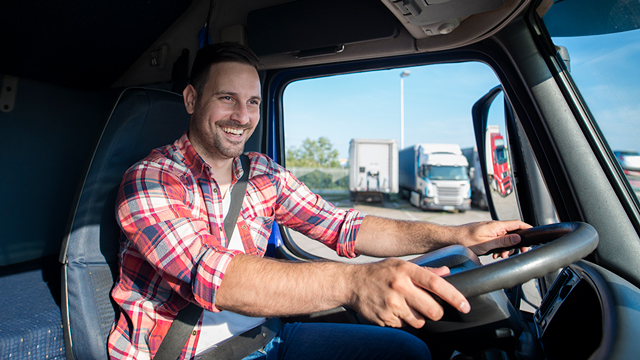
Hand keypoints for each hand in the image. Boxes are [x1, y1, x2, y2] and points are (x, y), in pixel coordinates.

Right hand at [348, 258, 469, 328]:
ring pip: (419, 322)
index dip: (454, 296)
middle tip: (429, 307)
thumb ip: (425, 270)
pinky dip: (402, 321)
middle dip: (435, 312)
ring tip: (405, 306)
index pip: (436, 284)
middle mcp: (399, 287)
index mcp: (406, 271)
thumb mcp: (401, 265)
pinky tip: (392, 309)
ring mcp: (391, 305)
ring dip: (417, 318)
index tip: (465, 306)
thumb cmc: (379, 273)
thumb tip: (447, 272)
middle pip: (433, 311)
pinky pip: (404, 326)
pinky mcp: (384, 319)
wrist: (351, 283)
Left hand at [456, 220, 531, 258]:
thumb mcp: (486, 244)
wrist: (450, 239)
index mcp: (496, 226)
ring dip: (505, 248)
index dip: (527, 229)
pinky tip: (494, 254)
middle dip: (515, 244)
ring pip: (505, 238)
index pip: (517, 224)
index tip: (533, 236)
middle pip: (513, 233)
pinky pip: (497, 240)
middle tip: (513, 253)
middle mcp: (494, 226)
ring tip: (499, 255)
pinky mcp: (485, 235)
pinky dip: (498, 248)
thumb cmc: (464, 240)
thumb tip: (518, 238)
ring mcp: (490, 230)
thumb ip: (503, 241)